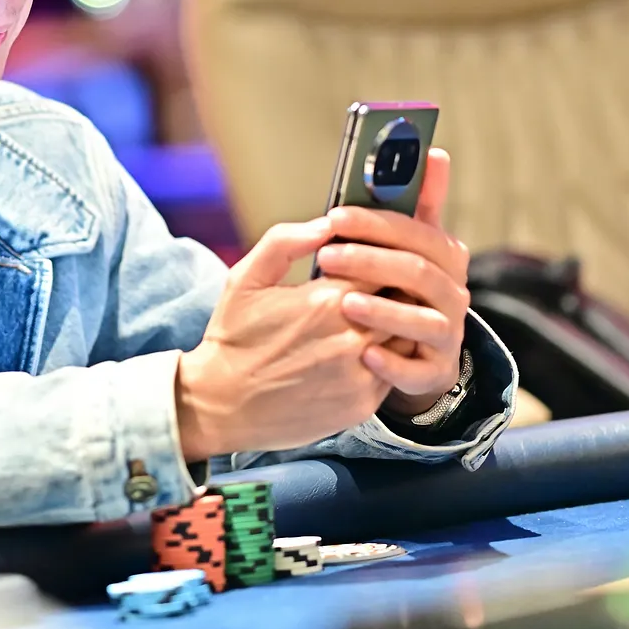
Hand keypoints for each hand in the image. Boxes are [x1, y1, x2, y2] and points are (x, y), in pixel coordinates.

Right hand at [175, 216, 392, 461]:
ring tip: (371, 317)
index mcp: (325, 301)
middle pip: (401, 300)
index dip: (378, 259)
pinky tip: (361, 350)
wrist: (223, 405)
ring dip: (395, 323)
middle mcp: (350, 338)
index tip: (367, 258)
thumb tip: (326, 223)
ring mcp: (360, 374)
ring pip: (404, 336)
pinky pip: (394, 371)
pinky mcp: (362, 403)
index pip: (382, 266)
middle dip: (392, 289)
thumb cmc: (234, 338)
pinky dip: (387, 356)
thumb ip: (285, 241)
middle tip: (376, 286)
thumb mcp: (245, 279)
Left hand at [310, 148, 469, 416]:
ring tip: (344, 303)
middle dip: (372, 260)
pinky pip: (419, 371)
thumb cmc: (392, 286)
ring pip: (424, 320)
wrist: (405, 352)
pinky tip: (365, 355)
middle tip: (327, 256)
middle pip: (419, 271)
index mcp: (444, 257)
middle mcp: (452, 294)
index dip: (376, 222)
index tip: (335, 215)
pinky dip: (394, 364)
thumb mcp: (400, 245)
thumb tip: (436, 152)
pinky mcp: (435, 373)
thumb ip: (414, 202)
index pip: (418, 231)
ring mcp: (447, 335)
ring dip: (384, 310)